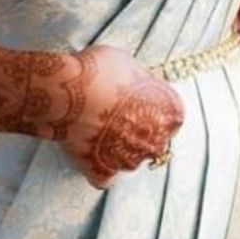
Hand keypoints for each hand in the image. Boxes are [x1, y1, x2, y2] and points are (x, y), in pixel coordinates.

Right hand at [41, 43, 184, 189]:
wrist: (66, 91)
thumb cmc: (99, 71)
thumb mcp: (128, 63)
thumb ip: (139, 80)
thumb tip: (134, 83)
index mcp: (169, 113)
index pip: (174, 115)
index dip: (155, 105)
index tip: (142, 99)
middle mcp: (154, 142)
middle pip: (153, 139)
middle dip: (139, 129)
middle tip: (117, 113)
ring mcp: (129, 161)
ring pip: (129, 158)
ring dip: (117, 147)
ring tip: (97, 125)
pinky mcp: (103, 172)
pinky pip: (104, 175)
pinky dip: (97, 165)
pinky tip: (89, 148)